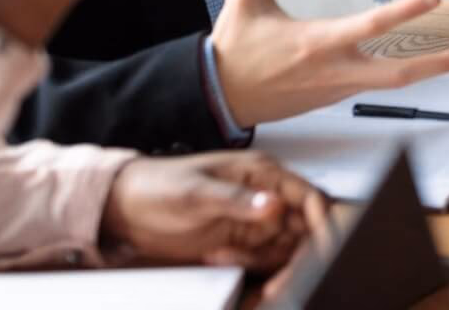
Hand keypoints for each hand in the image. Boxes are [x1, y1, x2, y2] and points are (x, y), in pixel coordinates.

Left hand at [101, 151, 329, 272]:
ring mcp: (255, 221)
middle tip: (280, 274)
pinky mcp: (242, 241)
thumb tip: (273, 205)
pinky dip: (249, 266)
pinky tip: (219, 258)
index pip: (307, 197)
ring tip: (232, 259)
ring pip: (286, 249)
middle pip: (304, 229)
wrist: (125, 207)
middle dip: (299, 254)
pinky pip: (262, 260)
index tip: (322, 246)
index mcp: (262, 174)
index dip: (321, 222)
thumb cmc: (158, 186)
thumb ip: (236, 199)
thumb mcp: (196, 193)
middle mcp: (265, 197)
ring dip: (270, 264)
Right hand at [211, 0, 448, 128]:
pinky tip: (417, 62)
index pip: (372, 24)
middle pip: (399, 74)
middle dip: (440, 64)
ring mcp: (336, 89)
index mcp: (318, 42)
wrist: (216, 97)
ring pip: (391, 82)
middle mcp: (334, 70)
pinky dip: (398, 74)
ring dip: (428, 69)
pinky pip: (373, 85)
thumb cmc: (233, 49)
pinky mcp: (333, 98)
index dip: (406, 10)